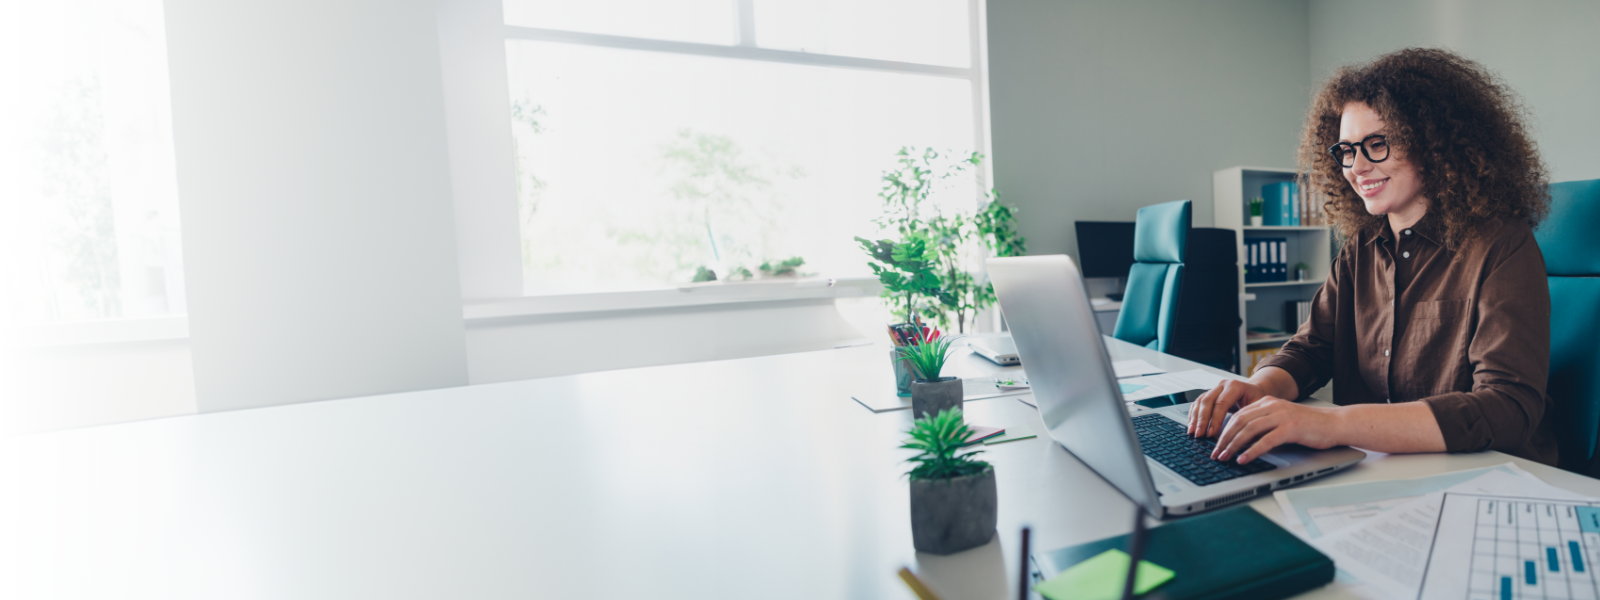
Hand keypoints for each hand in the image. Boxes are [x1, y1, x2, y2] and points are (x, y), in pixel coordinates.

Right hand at [1186, 379, 1270, 438]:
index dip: (1215, 420)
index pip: (1221, 403)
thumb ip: (1248, 419)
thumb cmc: (1257, 400)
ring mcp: (1214, 389)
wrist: (1255, 390)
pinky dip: (1193, 415)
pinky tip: (1192, 425)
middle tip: (1199, 434)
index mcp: (1235, 386)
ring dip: (1195, 418)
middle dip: (1202, 420)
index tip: (1211, 434)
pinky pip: (1197, 403)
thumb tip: (1241, 438)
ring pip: (1200, 402)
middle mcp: (1222, 385)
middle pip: (1207, 401)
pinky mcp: (1209, 394)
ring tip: (1193, 432)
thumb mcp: (1258, 408)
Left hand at [1211, 398, 1343, 463]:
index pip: (1238, 415)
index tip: (1215, 445)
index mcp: (1267, 403)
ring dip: (1234, 446)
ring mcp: (1281, 416)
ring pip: (1249, 430)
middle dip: (1224, 439)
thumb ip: (1263, 426)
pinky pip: (1265, 440)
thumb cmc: (1309, 426)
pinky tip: (1243, 459)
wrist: (1334, 424)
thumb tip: (1242, 442)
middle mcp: (1272, 406)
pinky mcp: (1290, 428)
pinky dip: (1252, 451)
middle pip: (1239, 422)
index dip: (1223, 430)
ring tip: (1225, 458)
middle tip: (1215, 454)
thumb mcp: (1281, 421)